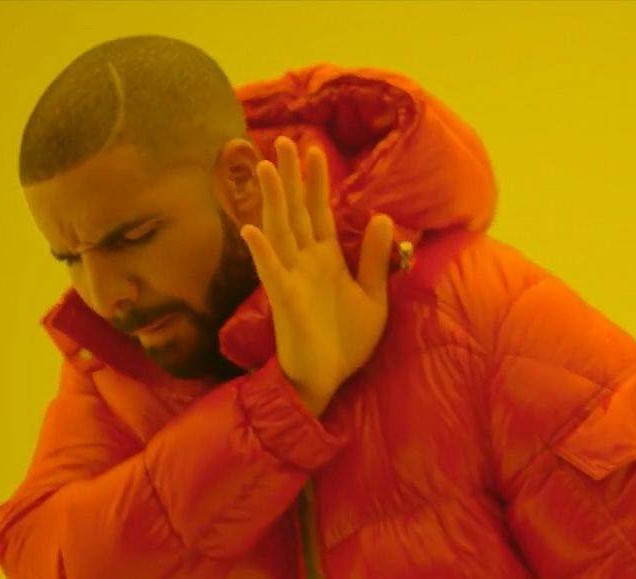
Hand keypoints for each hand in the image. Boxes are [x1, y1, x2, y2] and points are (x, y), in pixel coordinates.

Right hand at [239, 135, 396, 415]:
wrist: (328, 379)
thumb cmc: (346, 341)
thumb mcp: (373, 296)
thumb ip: (375, 259)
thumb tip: (383, 217)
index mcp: (327, 259)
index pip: (320, 212)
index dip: (316, 182)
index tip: (313, 150)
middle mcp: (305, 262)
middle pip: (295, 212)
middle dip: (289, 178)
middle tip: (282, 142)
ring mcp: (291, 279)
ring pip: (279, 231)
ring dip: (272, 200)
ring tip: (264, 167)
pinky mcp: (284, 300)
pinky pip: (271, 271)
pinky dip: (262, 250)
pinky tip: (251, 229)